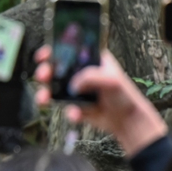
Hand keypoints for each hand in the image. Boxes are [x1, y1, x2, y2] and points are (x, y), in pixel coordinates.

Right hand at [34, 46, 166, 155]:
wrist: (128, 120)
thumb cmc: (124, 95)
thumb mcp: (112, 80)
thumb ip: (91, 77)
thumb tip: (73, 85)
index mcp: (90, 60)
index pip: (68, 50)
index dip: (53, 50)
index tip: (43, 55)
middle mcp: (80, 73)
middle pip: (55, 68)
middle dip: (44, 72)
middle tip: (43, 76)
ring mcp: (76, 90)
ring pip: (53, 89)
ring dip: (44, 93)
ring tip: (43, 99)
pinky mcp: (74, 105)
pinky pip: (64, 108)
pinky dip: (68, 112)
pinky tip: (75, 115)